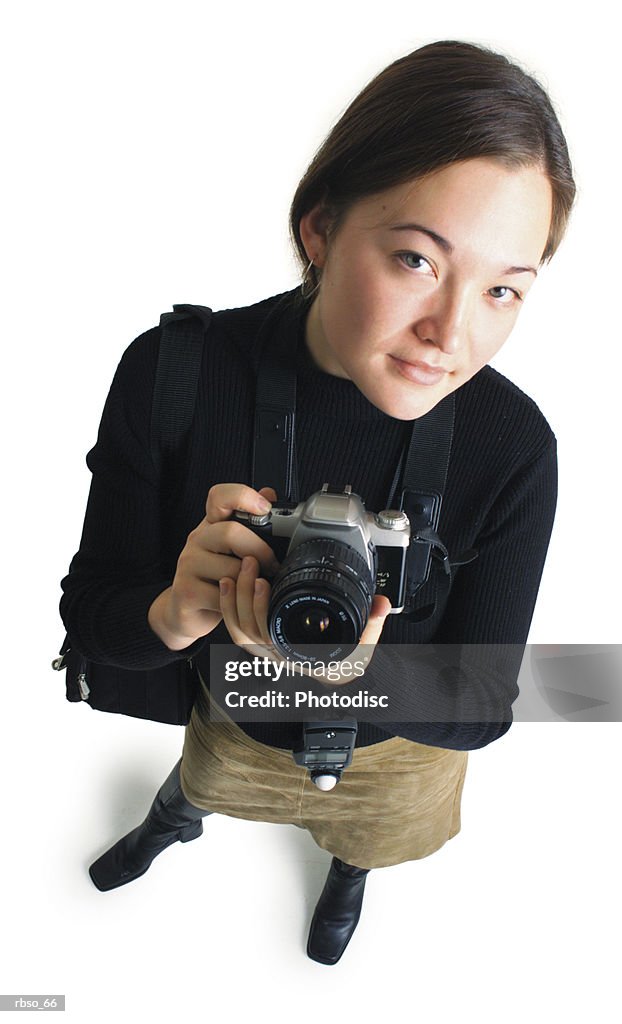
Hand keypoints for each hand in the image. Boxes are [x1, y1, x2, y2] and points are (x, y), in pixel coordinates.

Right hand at [148, 483, 278, 650]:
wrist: (183, 610)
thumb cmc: (214, 577)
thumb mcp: (233, 549)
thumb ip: (251, 523)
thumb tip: (269, 493)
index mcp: (211, 525)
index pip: (219, 497)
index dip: (242, 496)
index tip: (265, 507)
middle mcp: (197, 540)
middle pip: (230, 532)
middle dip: (260, 550)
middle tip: (273, 565)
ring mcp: (188, 566)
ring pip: (231, 569)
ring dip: (252, 581)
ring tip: (257, 587)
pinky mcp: (187, 592)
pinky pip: (224, 595)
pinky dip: (240, 602)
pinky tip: (241, 602)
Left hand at [219, 547, 391, 681]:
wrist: (337, 676)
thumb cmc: (345, 663)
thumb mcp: (362, 647)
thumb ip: (371, 624)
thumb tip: (381, 604)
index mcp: (297, 654)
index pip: (269, 636)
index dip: (261, 608)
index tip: (264, 581)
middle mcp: (277, 655)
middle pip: (248, 628)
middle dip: (245, 593)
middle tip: (251, 564)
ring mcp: (267, 650)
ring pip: (239, 629)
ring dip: (234, 598)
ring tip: (240, 569)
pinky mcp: (260, 641)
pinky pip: (237, 629)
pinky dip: (228, 608)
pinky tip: (229, 584)